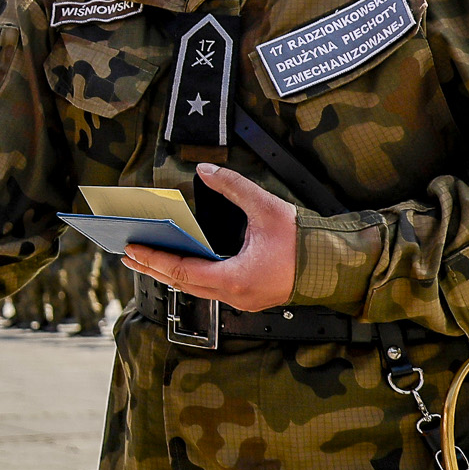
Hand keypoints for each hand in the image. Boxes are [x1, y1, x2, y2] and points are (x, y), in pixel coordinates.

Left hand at [122, 163, 296, 312]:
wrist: (340, 265)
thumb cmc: (306, 242)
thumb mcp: (267, 208)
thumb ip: (234, 186)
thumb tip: (206, 170)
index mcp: (235, 278)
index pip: (182, 271)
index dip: (154, 259)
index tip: (132, 249)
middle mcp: (235, 295)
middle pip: (183, 284)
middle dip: (153, 268)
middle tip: (128, 255)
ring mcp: (243, 299)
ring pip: (196, 290)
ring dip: (171, 273)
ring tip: (147, 260)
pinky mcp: (250, 296)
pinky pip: (211, 290)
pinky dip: (191, 276)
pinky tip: (181, 265)